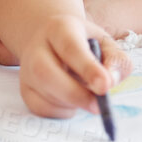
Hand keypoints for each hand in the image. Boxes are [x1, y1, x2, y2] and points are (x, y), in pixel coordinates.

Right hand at [14, 14, 129, 118]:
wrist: (52, 40)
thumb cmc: (84, 43)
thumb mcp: (105, 43)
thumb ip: (116, 60)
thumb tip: (110, 82)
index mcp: (59, 28)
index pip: (71, 47)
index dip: (88, 68)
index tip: (105, 86)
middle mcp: (37, 47)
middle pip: (46, 73)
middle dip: (75, 94)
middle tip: (99, 107)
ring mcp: (27, 69)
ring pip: (43, 94)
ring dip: (71, 103)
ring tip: (86, 95)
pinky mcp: (25, 89)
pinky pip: (41, 108)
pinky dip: (62, 112)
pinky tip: (71, 101)